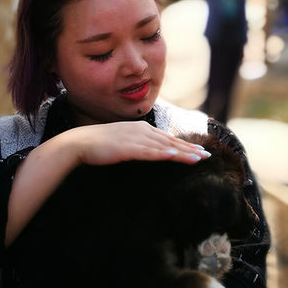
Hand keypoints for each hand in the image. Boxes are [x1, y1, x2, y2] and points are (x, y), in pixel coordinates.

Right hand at [71, 120, 210, 167]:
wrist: (80, 142)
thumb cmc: (99, 144)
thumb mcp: (122, 141)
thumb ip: (136, 144)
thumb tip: (147, 150)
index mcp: (141, 129)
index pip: (168, 138)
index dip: (185, 145)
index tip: (200, 150)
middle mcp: (142, 131)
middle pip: (171, 141)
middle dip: (190, 149)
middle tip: (207, 155)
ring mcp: (136, 139)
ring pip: (165, 147)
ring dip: (183, 153)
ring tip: (198, 158)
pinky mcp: (128, 148)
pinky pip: (149, 152)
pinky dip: (163, 154)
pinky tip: (175, 156)